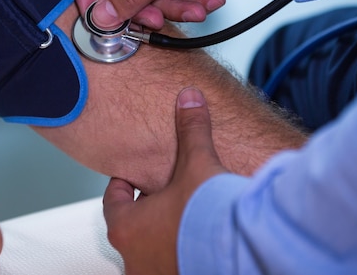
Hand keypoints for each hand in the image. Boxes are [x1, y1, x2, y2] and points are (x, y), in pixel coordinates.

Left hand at [103, 87, 227, 273]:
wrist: (243, 251)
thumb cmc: (209, 214)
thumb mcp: (198, 164)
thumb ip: (191, 130)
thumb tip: (189, 98)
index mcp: (126, 228)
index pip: (113, 200)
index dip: (124, 183)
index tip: (132, 176)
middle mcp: (134, 258)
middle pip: (131, 226)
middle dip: (146, 209)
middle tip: (161, 195)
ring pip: (150, 248)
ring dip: (162, 233)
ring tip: (183, 218)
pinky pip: (170, 263)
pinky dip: (180, 251)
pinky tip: (198, 240)